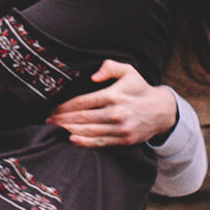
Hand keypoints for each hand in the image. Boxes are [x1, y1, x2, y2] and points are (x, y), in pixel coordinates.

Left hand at [46, 59, 177, 147]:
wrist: (162, 111)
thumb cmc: (140, 89)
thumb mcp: (128, 71)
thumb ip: (110, 67)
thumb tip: (93, 76)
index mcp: (114, 95)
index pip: (83, 102)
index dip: (65, 106)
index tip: (53, 108)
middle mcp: (116, 113)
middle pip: (82, 118)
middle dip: (62, 119)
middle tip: (48, 119)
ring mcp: (120, 129)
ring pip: (89, 131)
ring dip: (69, 130)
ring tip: (55, 128)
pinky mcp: (123, 140)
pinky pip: (100, 142)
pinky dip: (84, 142)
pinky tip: (71, 139)